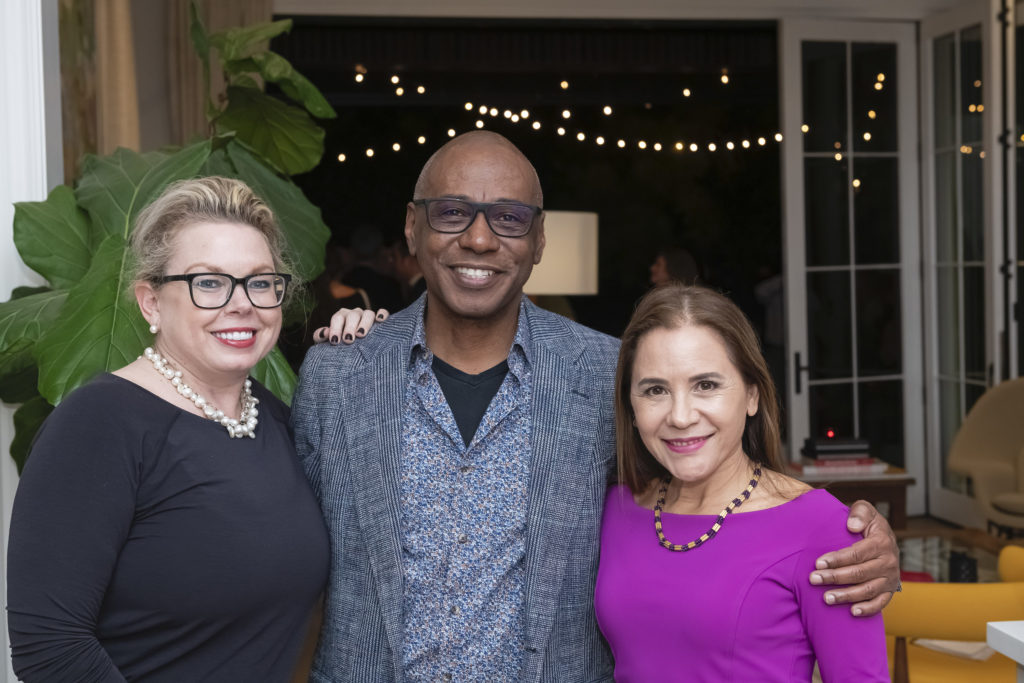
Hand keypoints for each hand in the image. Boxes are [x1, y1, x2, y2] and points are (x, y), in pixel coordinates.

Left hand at [313, 308, 388, 344]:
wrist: (350, 350)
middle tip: (348, 340)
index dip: (335, 329)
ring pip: (368, 314)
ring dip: (365, 323)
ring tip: (361, 335)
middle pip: (353, 315)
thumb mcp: (326, 342)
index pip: (337, 318)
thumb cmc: (339, 345)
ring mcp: (367, 316)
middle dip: (350, 327)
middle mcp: (354, 314)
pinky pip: (383, 312)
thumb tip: (325, 332)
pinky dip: (382, 314)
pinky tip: (380, 320)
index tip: (335, 341)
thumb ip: (320, 336)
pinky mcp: (379, 319)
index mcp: (340, 317)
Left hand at [809, 500, 899, 616]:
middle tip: (814, 579)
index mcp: (882, 542)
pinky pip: (881, 603)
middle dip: (834, 577)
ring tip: (826, 598)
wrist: (886, 539)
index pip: (856, 553)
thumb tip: (852, 525)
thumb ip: (860, 513)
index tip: (818, 563)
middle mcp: (888, 562)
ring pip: (867, 590)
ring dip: (846, 596)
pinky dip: (867, 610)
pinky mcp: (890, 591)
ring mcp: (890, 578)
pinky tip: (851, 612)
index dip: (837, 559)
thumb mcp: (866, 511)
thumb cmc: (868, 524)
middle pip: (859, 573)